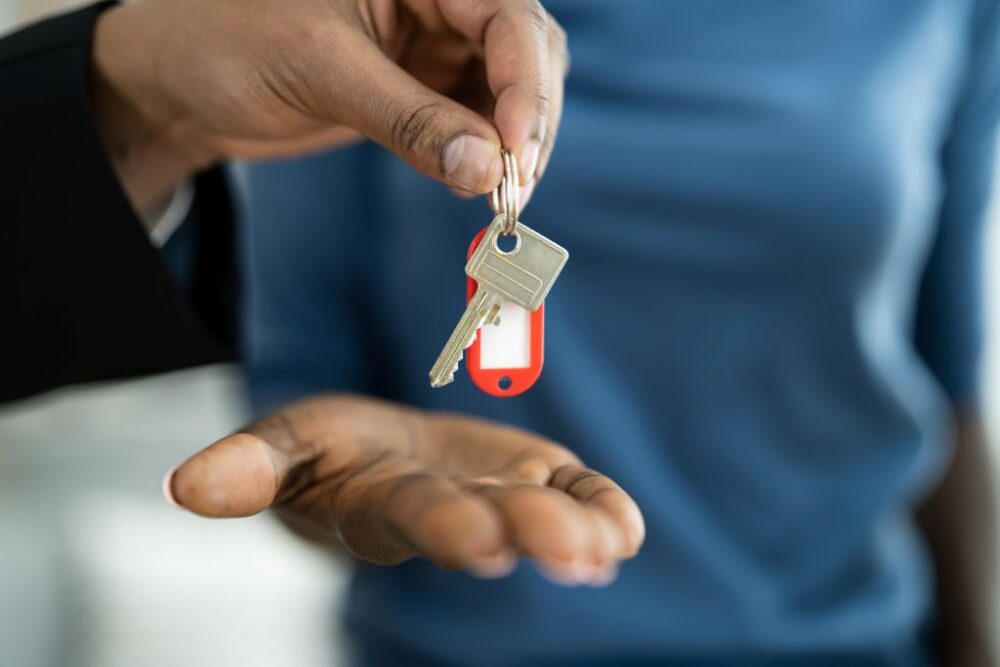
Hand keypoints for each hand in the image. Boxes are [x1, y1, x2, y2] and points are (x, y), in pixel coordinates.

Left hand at [91, 0, 567, 211]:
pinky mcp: (422, 86)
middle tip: (515, 188)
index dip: (525, 83)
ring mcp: (432, 43)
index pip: (506, 17)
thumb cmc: (229, 43)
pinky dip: (485, 154)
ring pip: (509, 88)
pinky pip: (476, 118)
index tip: (515, 151)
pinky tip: (477, 182)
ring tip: (502, 196)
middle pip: (525, 51)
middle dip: (528, 119)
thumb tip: (484, 170)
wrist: (182, 84)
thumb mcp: (321, 69)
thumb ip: (408, 119)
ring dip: (514, 144)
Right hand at [165, 395, 643, 585]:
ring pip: (542, 517)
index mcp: (385, 502)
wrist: (387, 456)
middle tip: (571, 554)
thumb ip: (248, 467)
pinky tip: (624, 531)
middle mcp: (451, 511)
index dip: (447, 527)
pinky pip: (577, 496)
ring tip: (610, 550)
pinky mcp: (536, 480)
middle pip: (491, 523)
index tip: (482, 542)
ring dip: (578, 532)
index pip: (415, 517)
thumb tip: (185, 487)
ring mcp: (499, 498)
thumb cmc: (332, 453)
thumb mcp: (284, 444)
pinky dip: (604, 510)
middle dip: (528, 534)